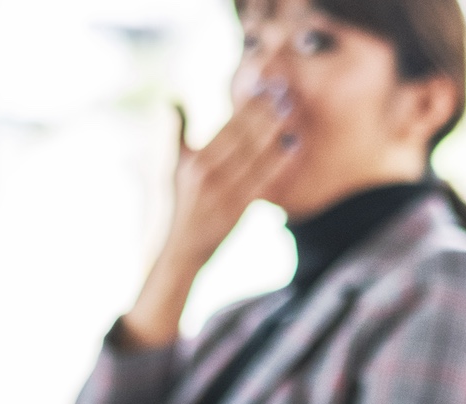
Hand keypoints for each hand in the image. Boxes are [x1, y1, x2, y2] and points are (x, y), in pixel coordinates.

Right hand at [121, 87, 298, 349]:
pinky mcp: (236, 212)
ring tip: (293, 114)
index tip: (264, 87)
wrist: (181, 254)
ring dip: (275, 134)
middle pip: (242, 138)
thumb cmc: (180, 209)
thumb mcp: (172, 169)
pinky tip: (294, 148)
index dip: (247, 106)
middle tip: (285, 92)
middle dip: (265, 114)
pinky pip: (263, 182)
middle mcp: (206, 176)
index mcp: (193, 162)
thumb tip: (172, 99)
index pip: (225, 127)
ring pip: (254, 157)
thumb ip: (177, 133)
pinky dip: (279, 164)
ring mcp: (222, 195)